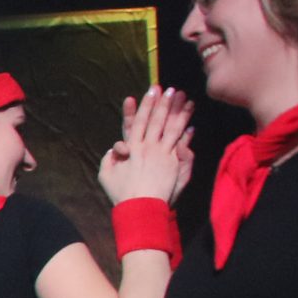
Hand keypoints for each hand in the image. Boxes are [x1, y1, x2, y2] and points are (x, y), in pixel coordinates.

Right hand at [98, 87, 196, 207]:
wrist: (138, 207)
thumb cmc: (121, 194)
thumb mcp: (106, 175)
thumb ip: (109, 160)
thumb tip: (114, 148)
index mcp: (129, 149)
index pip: (135, 123)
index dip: (140, 108)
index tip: (142, 95)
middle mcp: (145, 147)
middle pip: (155, 121)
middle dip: (161, 104)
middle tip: (167, 89)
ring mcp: (160, 154)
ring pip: (170, 128)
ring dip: (178, 113)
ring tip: (184, 100)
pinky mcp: (172, 163)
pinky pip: (180, 145)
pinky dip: (185, 136)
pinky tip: (191, 127)